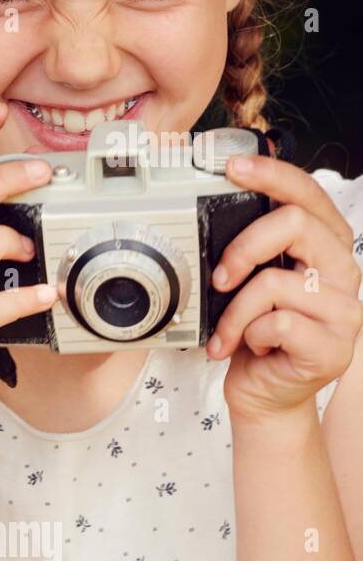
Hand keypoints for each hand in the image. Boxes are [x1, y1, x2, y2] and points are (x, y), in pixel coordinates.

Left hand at [205, 154, 362, 421]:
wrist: (264, 393)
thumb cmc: (255, 334)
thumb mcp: (247, 282)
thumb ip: (249, 247)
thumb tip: (216, 205)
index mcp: (324, 246)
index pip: (307, 193)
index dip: (271, 174)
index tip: (231, 167)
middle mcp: (342, 272)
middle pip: (295, 224)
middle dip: (243, 248)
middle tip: (219, 278)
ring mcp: (344, 311)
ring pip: (276, 282)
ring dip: (236, 311)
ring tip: (229, 332)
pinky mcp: (334, 348)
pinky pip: (279, 323)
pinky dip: (249, 336)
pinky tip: (251, 348)